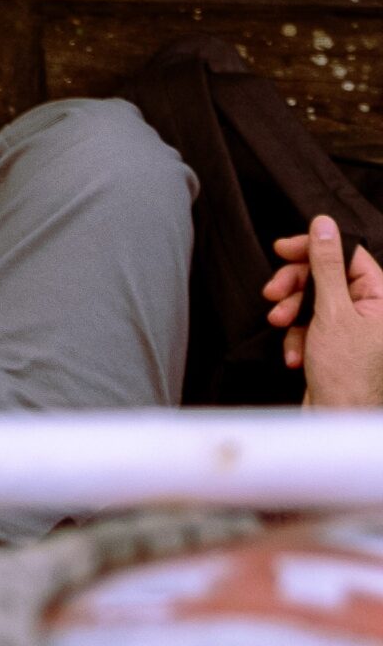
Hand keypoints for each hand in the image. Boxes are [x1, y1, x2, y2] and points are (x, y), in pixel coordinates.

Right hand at [265, 216, 382, 406]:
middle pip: (326, 276)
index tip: (283, 249)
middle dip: (296, 285)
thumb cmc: (344, 374)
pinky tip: (296, 353)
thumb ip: (327, 264)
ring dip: (293, 312)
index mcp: (381, 300)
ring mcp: (354, 329)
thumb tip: (324, 225)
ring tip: (283, 326)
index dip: (313, 248)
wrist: (336, 422)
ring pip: (314, 299)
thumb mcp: (332, 311)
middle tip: (274, 292)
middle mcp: (372, 312)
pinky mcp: (336, 344)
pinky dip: (298, 334)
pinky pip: (310, 324)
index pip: (348, 255)